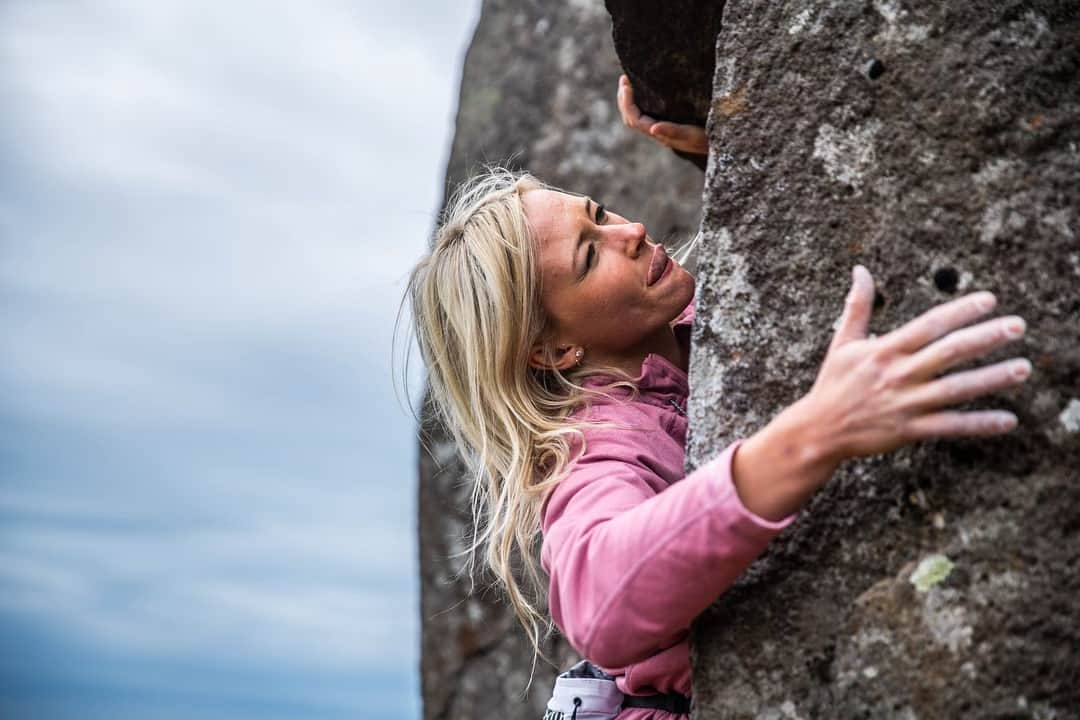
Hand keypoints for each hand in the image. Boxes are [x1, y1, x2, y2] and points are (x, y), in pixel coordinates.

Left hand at [617, 75, 707, 155]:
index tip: (626, 83)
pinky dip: (640, 101)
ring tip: (628, 82)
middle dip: (624, 99)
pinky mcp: (669, 123)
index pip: (634, 119)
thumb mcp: (692, 135)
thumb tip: (652, 129)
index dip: (627, 102)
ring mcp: (662, 129)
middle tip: (624, 79)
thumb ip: (673, 132)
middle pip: (631, 118)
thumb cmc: (708, 140)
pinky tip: (645, 90)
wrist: (721, 145)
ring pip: (637, 116)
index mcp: (660, 134)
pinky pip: (647, 114)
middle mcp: (658, 132)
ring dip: (630, 100)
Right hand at [732, 265, 1029, 520]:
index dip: (960, 311)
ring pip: (956, 389)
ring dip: (991, 378)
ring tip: (1022, 369)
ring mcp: (905, 403)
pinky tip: (1008, 420)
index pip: (929, 325)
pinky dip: (979, 424)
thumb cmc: (833, 384)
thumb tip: (860, 271)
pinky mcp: (909, 430)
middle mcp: (898, 374)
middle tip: (1018, 326)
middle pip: (949, 352)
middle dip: (985, 338)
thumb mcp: (842, 342)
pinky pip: (950, 426)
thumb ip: (857, 306)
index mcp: (884, 350)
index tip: (989, 300)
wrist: (818, 430)